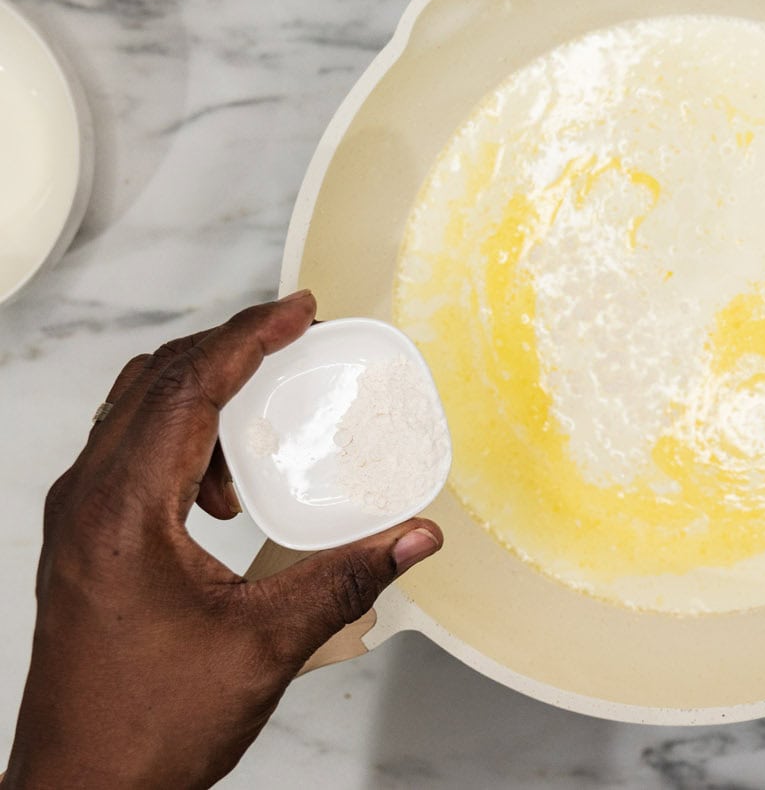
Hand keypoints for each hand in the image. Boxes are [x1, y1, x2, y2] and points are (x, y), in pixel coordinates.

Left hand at [4, 293, 442, 788]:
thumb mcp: (266, 645)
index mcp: (122, 509)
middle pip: (156, 381)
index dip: (250, 337)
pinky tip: (224, 496)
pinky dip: (184, 443)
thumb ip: (346, 580)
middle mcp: (87, 500)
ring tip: (266, 426)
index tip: (300, 310)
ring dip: (205, 397)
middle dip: (230, 350)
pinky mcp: (84, 541)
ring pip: (137, 413)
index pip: (189, 387)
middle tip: (294, 342)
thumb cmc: (148, 724)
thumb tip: (415, 536)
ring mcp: (78, 519)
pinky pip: (131, 453)